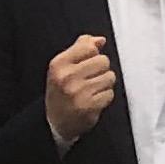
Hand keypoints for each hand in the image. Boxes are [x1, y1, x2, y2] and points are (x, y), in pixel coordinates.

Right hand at [45, 32, 118, 147]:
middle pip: (103, 61)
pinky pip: (110, 94)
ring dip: (104, 84)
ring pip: (109, 77)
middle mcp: (67, 77)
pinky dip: (104, 97)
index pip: (89, 47)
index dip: (93, 54)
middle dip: (100, 69)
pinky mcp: (89, 107)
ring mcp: (79, 92)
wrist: (54, 123)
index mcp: (59, 64)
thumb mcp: (63, 67)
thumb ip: (80, 49)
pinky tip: (93, 100)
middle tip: (90, 79)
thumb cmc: (61, 92)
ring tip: (92, 90)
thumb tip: (100, 40)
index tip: (86, 63)